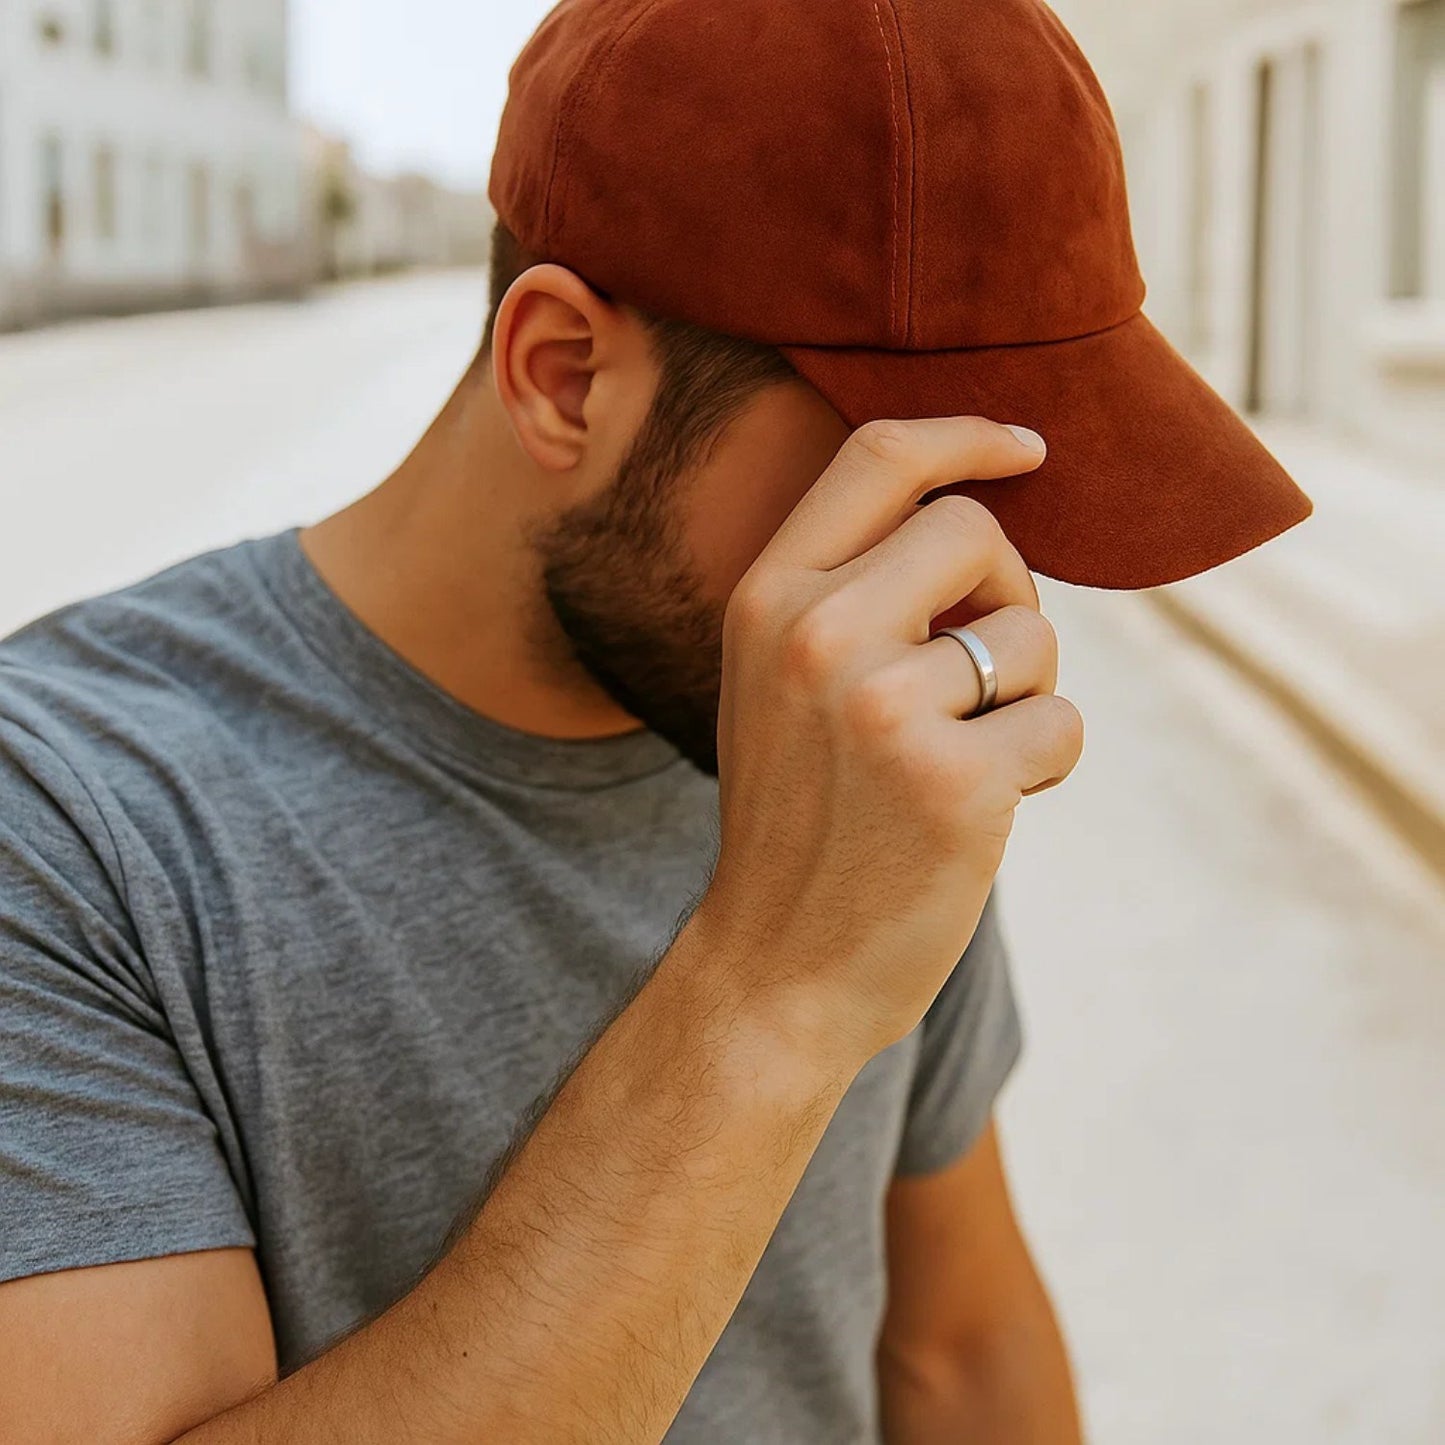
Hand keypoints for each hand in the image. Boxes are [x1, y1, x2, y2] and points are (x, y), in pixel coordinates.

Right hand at [700, 417, 1083, 1068]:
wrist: (773, 970)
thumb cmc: (798, 819)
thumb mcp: (780, 683)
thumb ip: (851, 593)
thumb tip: (982, 518)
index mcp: (766, 600)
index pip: (877, 457)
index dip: (967, 434)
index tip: (1028, 447)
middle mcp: (815, 635)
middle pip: (973, 530)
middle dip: (1005, 592)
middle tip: (982, 671)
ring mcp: (882, 706)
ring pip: (1031, 634)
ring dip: (1024, 695)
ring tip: (963, 758)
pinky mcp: (955, 780)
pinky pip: (1061, 723)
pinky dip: (1043, 766)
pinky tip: (982, 811)